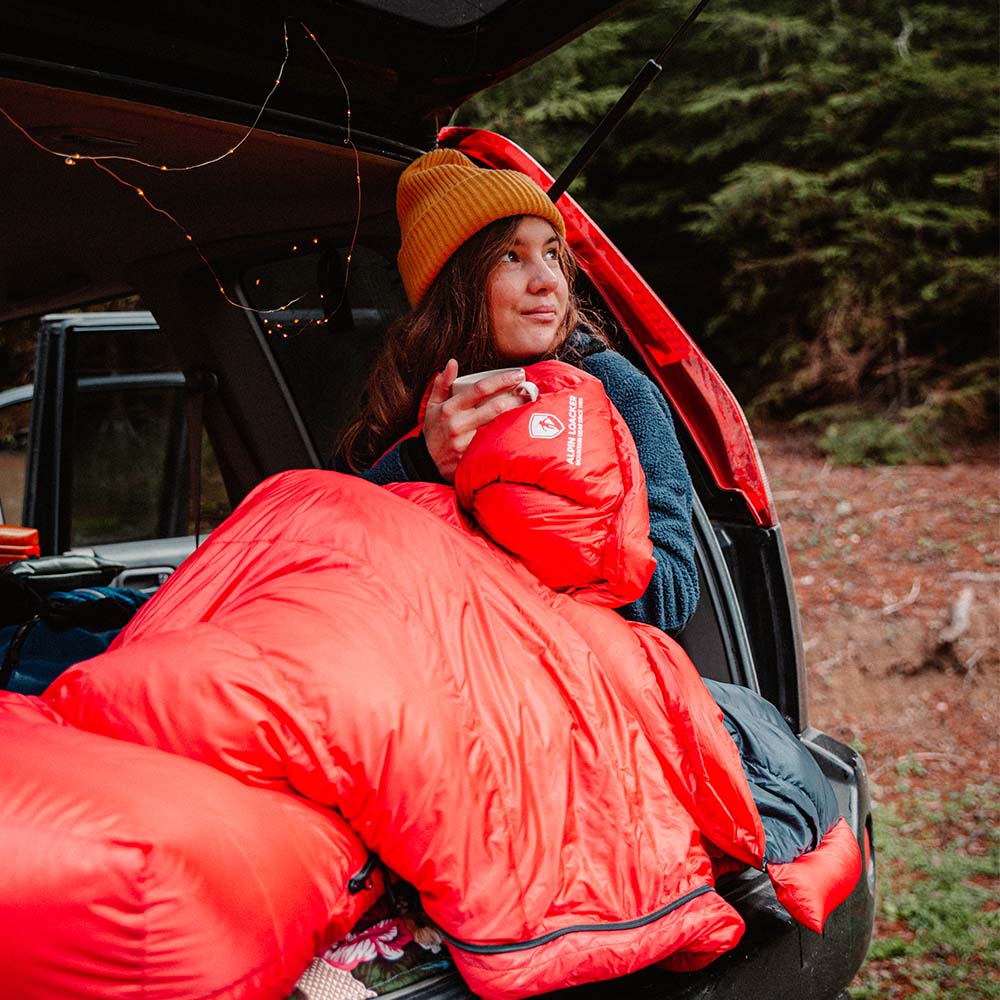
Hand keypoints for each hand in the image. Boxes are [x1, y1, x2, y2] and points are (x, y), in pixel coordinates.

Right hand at [423, 359, 530, 481]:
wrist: (426, 463)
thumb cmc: (434, 431)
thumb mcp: (433, 406)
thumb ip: (442, 384)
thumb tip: (452, 363)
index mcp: (450, 408)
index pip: (480, 389)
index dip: (502, 380)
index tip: (518, 374)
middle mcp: (459, 424)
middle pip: (494, 408)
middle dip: (516, 398)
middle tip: (530, 391)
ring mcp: (466, 443)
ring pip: (498, 427)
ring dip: (516, 416)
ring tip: (530, 406)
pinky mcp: (473, 458)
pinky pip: (495, 445)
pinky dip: (508, 435)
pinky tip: (521, 429)